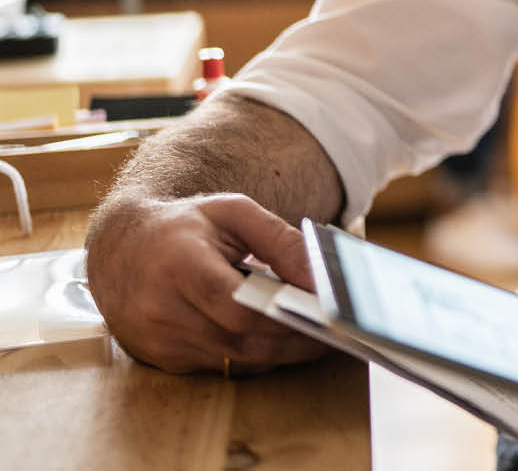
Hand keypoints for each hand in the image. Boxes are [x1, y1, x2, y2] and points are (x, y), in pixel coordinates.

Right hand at [84, 192, 326, 373]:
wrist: (120, 247)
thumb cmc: (183, 225)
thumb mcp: (233, 212)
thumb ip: (279, 240)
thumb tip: (319, 276)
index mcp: (178, 265)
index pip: (236, 305)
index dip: (284, 314)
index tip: (326, 312)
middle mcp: (161, 310)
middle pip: (241, 340)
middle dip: (294, 340)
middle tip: (336, 331)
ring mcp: (159, 341)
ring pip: (235, 359)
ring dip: (281, 352)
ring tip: (319, 335)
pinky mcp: (162, 359)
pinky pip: (221, 366)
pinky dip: (255, 355)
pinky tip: (281, 341)